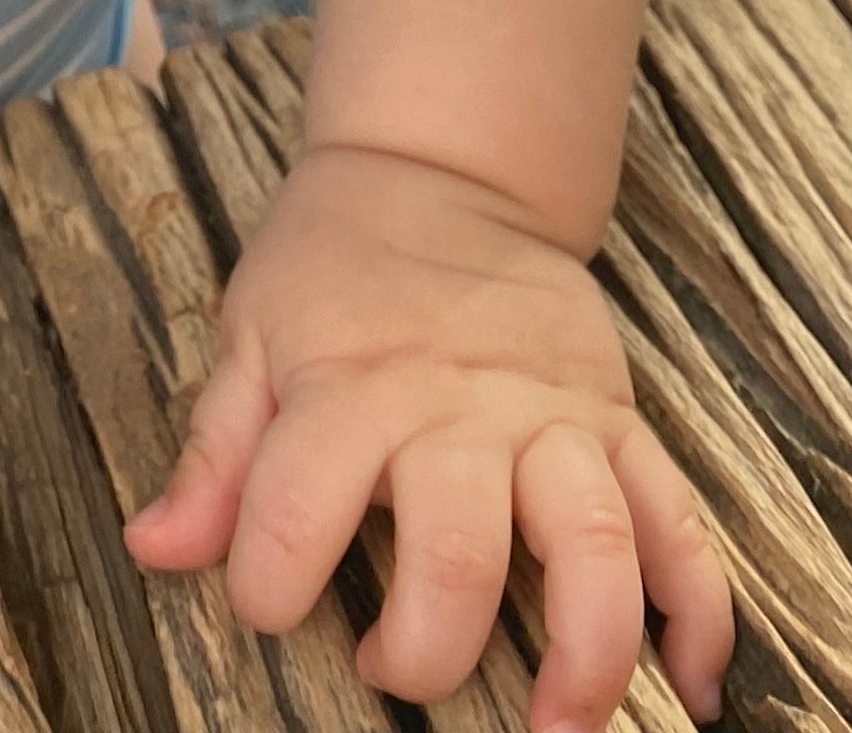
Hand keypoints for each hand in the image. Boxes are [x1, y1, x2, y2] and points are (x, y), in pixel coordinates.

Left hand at [124, 144, 731, 732]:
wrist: (440, 173)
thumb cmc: (332, 268)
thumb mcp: (250, 337)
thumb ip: (215, 454)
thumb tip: (153, 550)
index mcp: (350, 389)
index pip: (297, 508)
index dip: (270, 584)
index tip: (270, 607)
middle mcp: (457, 409)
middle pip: (459, 552)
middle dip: (431, 647)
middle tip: (399, 676)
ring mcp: (549, 417)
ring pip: (594, 541)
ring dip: (590, 650)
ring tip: (567, 727)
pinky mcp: (616, 421)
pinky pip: (678, 519)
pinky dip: (698, 608)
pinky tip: (695, 684)